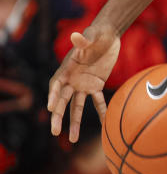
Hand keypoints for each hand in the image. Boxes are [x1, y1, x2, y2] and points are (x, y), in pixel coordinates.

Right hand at [48, 27, 119, 142]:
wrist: (109, 35)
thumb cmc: (98, 34)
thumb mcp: (92, 36)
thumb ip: (84, 40)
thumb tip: (76, 36)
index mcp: (67, 68)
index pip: (57, 84)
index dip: (53, 95)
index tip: (51, 108)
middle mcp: (72, 79)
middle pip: (63, 100)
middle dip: (59, 116)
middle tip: (55, 131)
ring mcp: (83, 84)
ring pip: (77, 106)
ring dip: (75, 122)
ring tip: (73, 140)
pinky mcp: (96, 85)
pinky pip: (97, 101)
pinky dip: (101, 111)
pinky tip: (104, 124)